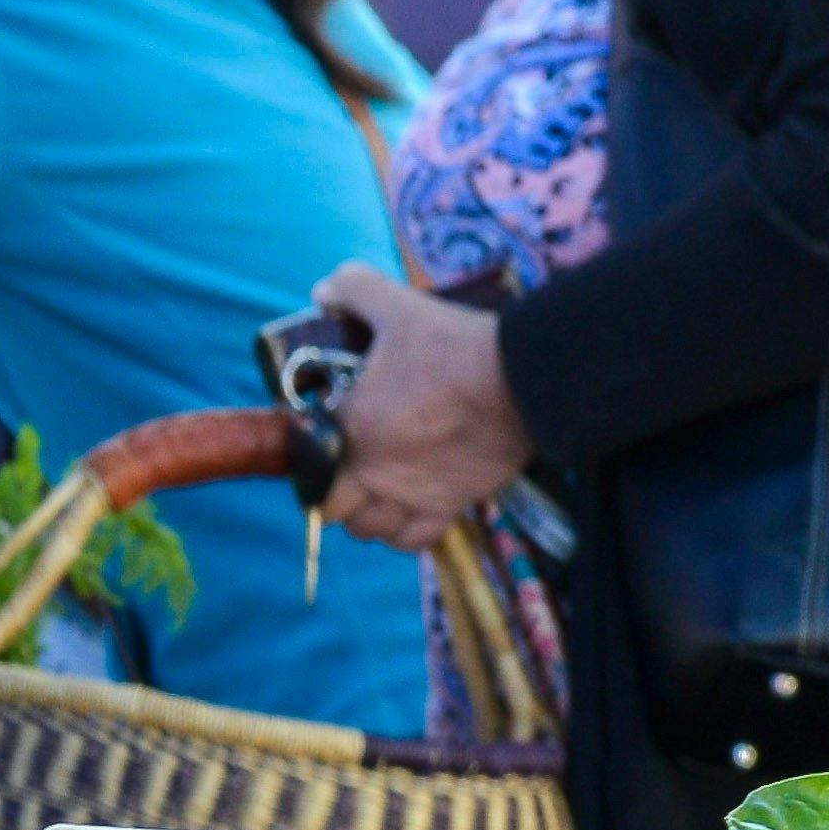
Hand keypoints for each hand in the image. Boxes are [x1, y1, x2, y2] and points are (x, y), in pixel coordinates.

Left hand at [315, 262, 531, 552]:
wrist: (523, 379)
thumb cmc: (455, 345)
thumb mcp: (399, 304)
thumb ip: (353, 288)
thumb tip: (322, 291)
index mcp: (349, 427)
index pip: (305, 463)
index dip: (306, 455)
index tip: (320, 439)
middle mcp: (374, 471)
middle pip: (331, 507)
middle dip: (332, 490)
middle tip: (346, 465)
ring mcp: (412, 494)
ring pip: (368, 529)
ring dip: (365, 514)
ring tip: (375, 489)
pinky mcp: (450, 505)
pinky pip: (414, 540)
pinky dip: (404, 533)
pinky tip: (407, 509)